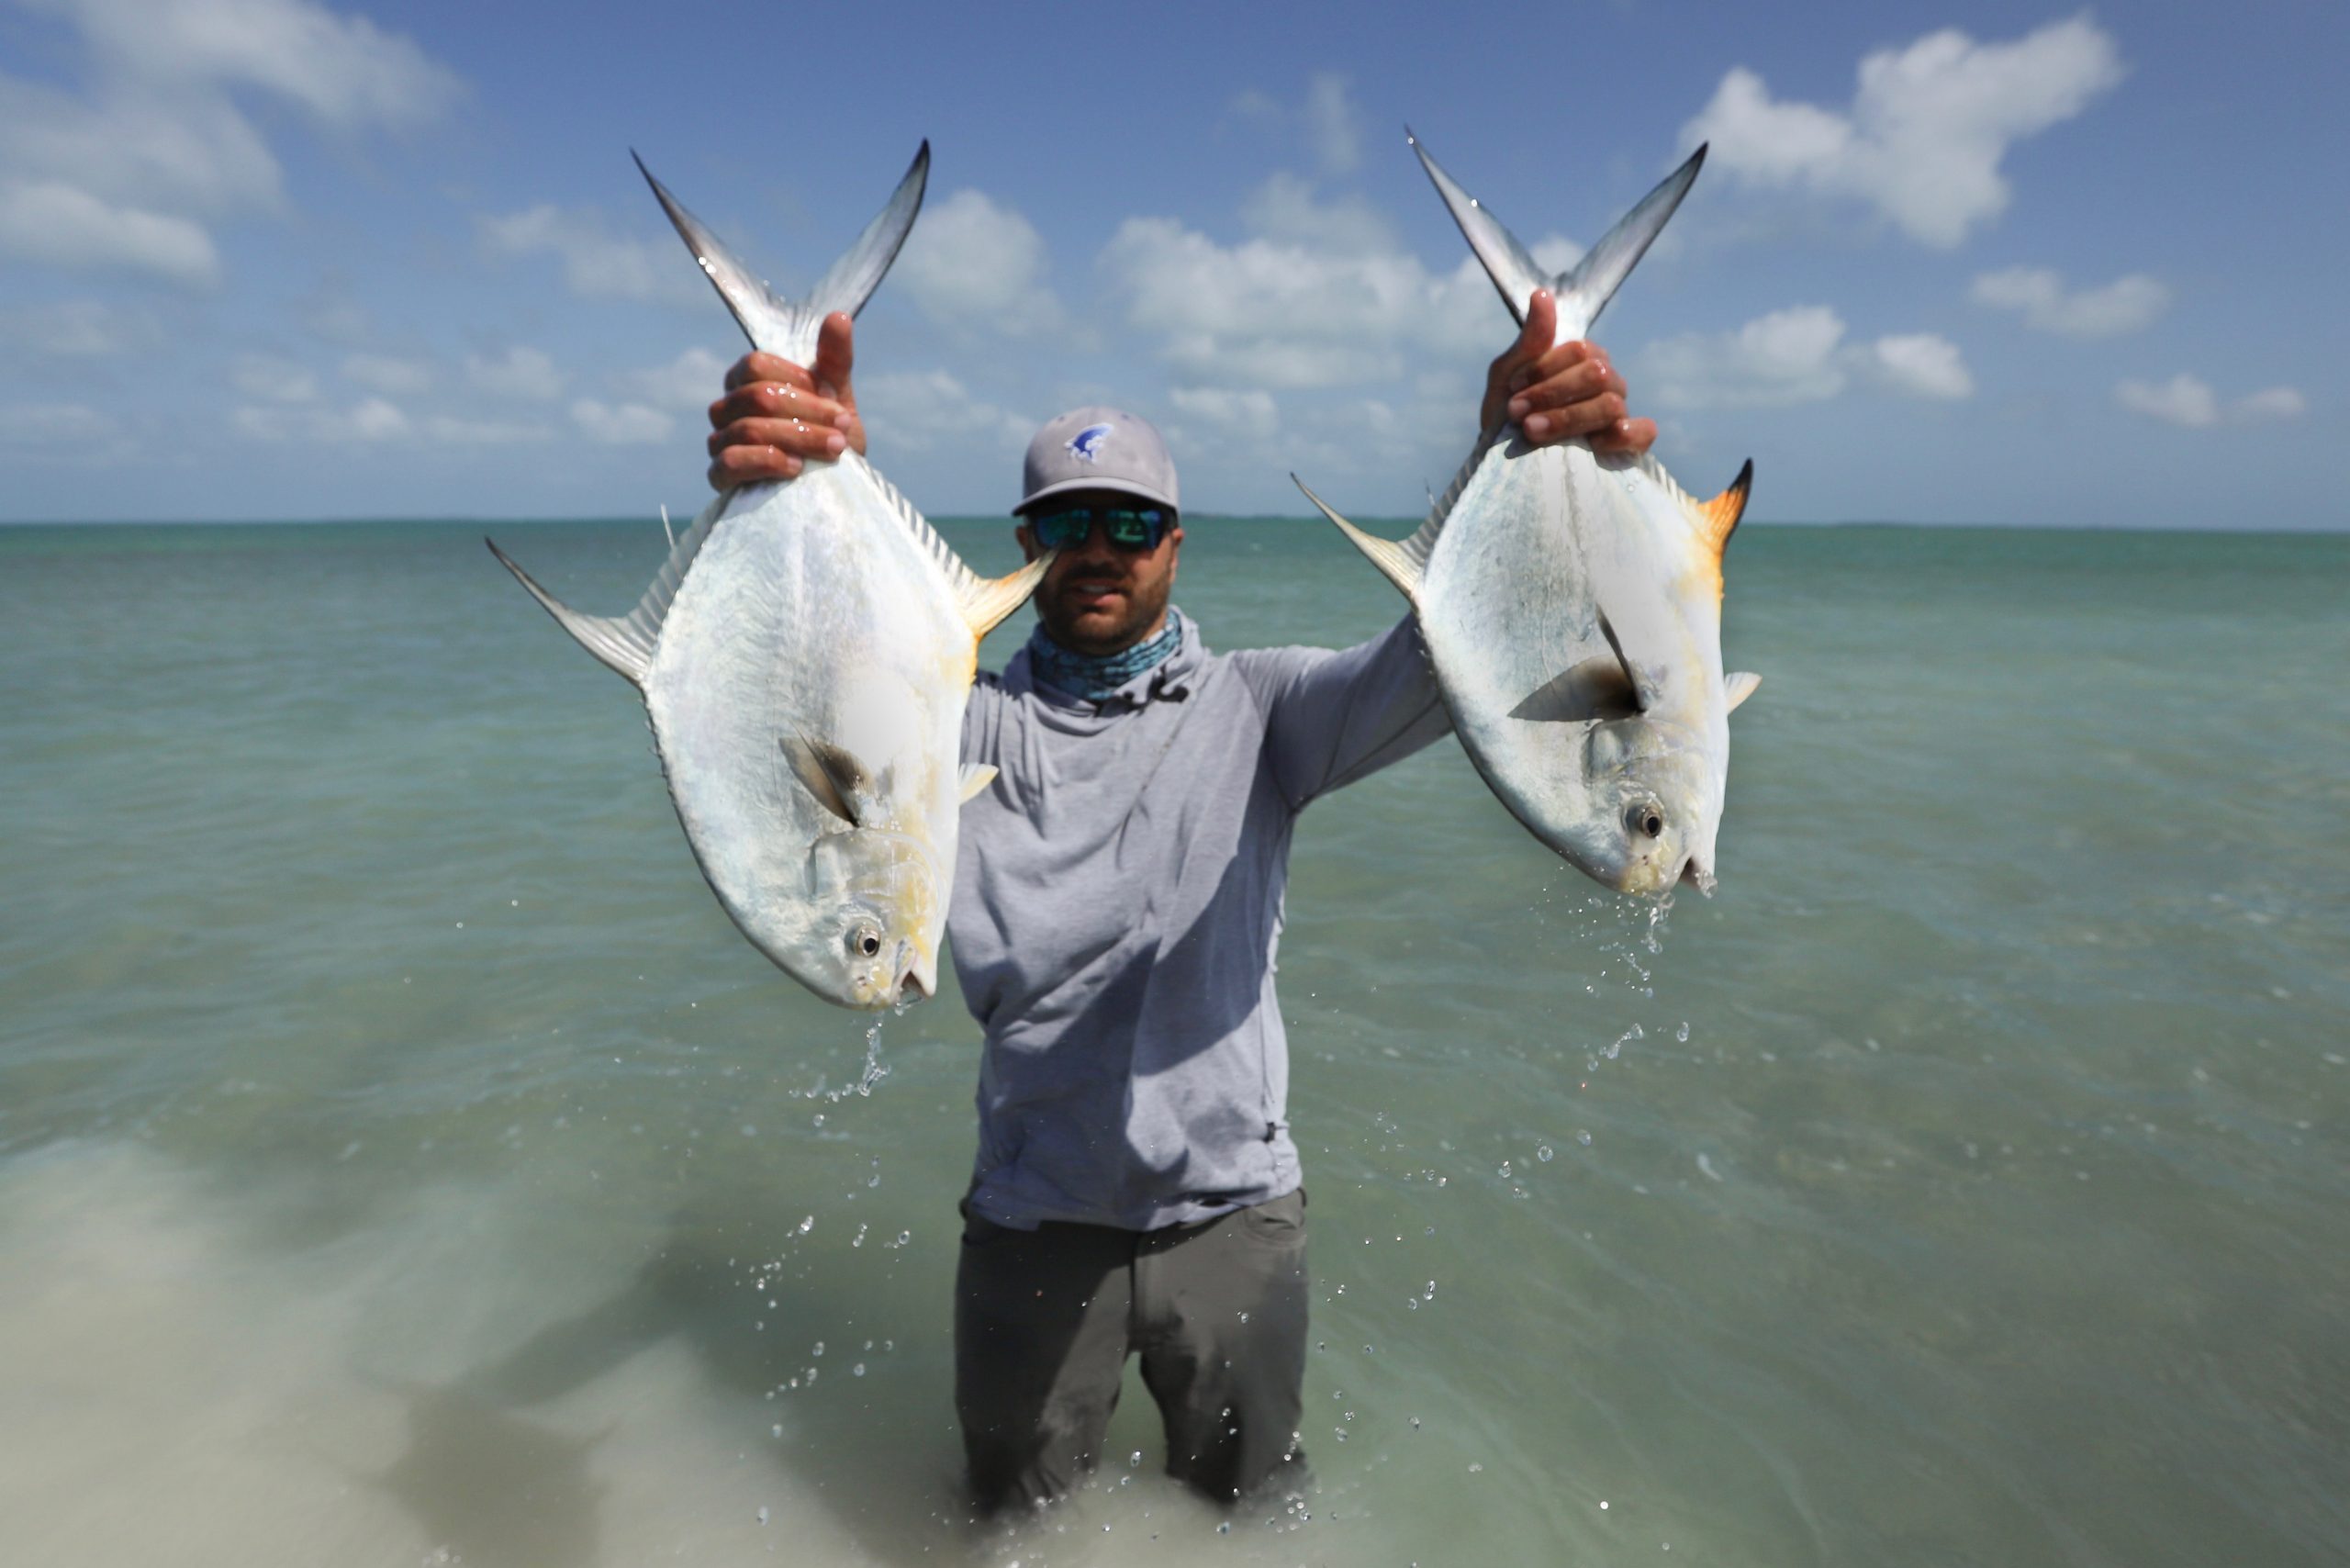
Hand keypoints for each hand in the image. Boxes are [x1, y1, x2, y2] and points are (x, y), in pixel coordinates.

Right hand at [704, 311, 863, 491]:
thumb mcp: (838, 396)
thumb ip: (835, 359)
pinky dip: (765, 462)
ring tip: (832, 450)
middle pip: (756, 397)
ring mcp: (719, 440)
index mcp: (748, 379)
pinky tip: (794, 468)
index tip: (837, 404)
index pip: (756, 366)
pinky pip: (730, 462)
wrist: (834, 486)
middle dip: (807, 414)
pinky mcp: (720, 476)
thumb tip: (838, 317)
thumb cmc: (831, 436)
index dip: (799, 383)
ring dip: (798, 439)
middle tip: (842, 430)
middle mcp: (727, 407)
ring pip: (748, 430)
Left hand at [1480, 289, 1654, 456]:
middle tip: (1517, 413)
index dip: (1544, 370)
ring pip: (1611, 404)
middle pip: (1597, 374)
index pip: (1580, 351)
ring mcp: (1620, 411)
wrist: (1506, 465)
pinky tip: (1593, 444)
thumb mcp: (1507, 377)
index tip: (1512, 390)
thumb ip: (1528, 341)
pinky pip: (1644, 432)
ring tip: (1532, 432)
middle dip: (1552, 394)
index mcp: (1584, 359)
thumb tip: (1543, 295)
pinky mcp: (1629, 444)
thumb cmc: (1508, 415)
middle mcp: (1607, 381)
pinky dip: (1624, 435)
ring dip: (1568, 418)